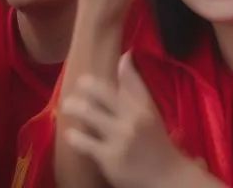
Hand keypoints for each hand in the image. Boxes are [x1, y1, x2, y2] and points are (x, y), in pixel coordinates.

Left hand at [63, 55, 192, 187]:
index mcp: (145, 106)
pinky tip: (70, 134)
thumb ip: (135, 88)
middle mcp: (133, 117)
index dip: (121, 66)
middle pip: (105, 94)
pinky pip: (86, 143)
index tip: (109, 59)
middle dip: (88, 86)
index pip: (132, 80)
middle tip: (79, 83)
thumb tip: (124, 57)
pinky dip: (75, 137)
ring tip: (67, 105)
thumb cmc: (156, 142)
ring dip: (76, 107)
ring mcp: (120, 137)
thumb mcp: (150, 112)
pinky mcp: (109, 157)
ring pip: (91, 114)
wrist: (165, 176)